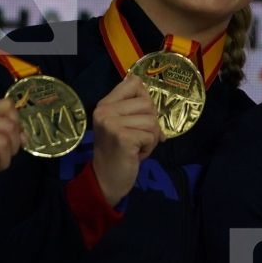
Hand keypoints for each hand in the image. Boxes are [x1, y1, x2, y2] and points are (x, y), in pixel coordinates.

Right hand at [89, 74, 160, 205]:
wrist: (105, 179)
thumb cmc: (117, 151)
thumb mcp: (122, 124)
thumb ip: (135, 109)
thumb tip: (156, 101)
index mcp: (105, 104)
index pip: (133, 83)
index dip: (144, 98)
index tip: (140, 115)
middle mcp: (105, 110)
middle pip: (147, 104)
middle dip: (150, 123)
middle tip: (138, 137)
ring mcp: (112, 123)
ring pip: (152, 121)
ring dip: (150, 138)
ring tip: (136, 146)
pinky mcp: (123, 137)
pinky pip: (151, 136)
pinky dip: (149, 147)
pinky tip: (135, 154)